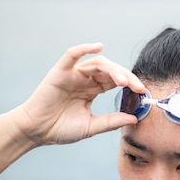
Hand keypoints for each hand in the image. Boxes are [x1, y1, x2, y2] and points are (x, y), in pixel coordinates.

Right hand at [9, 43, 144, 145]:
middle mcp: (85, 79)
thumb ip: (111, 121)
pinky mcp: (60, 72)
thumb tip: (134, 119)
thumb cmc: (60, 130)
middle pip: (111, 71)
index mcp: (93, 90)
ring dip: (113, 70)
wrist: (36, 133)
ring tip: (123, 81)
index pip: (116, 81)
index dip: (131, 85)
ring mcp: (73, 74)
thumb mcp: (91, 127)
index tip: (143, 94)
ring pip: (97, 63)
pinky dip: (84, 48)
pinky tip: (97, 46)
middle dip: (127, 77)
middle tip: (138, 88)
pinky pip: (72, 55)